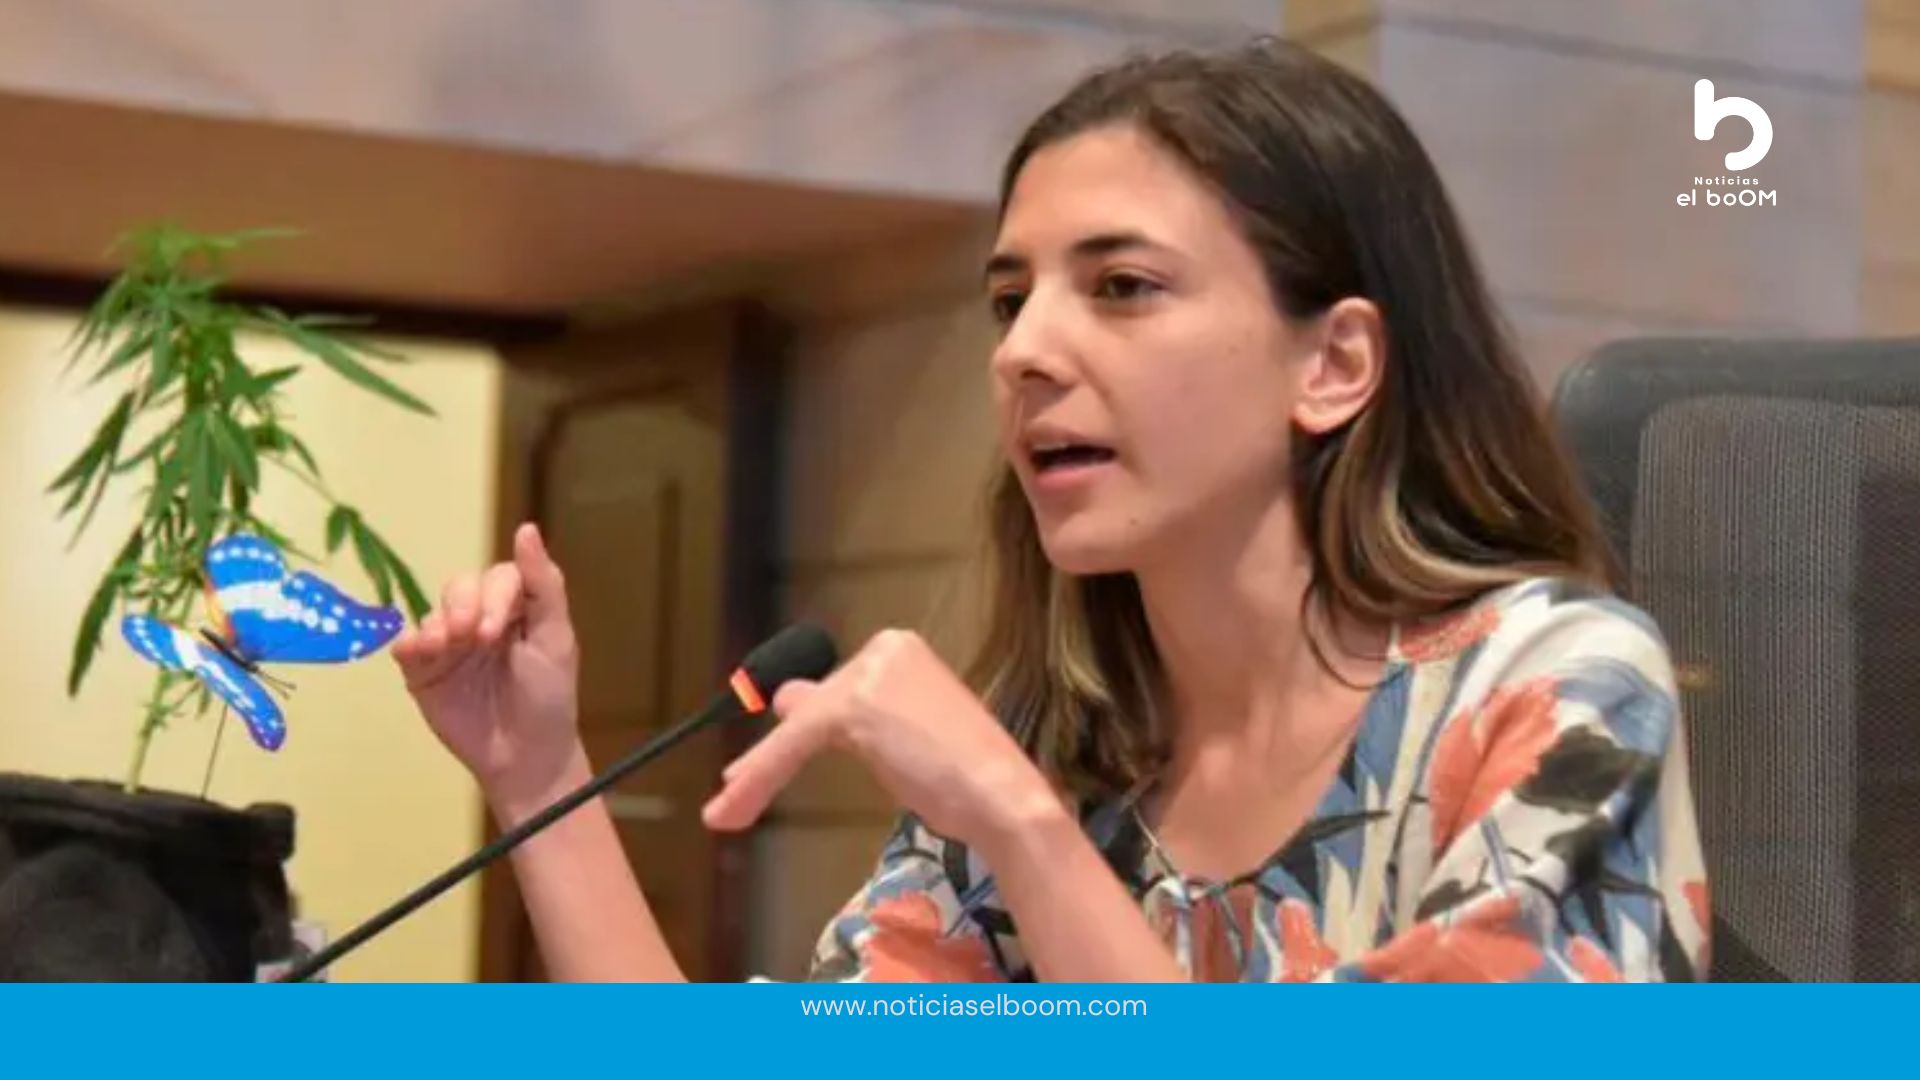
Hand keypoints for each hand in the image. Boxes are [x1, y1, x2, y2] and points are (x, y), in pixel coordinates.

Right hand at [392, 522, 583, 813]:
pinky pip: (407, 646)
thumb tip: (527, 527)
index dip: (495, 596)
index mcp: (515, 608)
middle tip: (474, 638)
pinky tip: (419, 653)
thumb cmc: (548, 696)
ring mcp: (449, 645)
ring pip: (432, 613)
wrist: (525, 756)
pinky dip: (409, 644)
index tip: (496, 631)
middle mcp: (479, 619)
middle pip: (459, 587)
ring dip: (437, 624)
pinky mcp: (423, 672)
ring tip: (445, 646)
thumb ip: (543, 584)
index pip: (498, 577)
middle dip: (464, 607)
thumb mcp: (556, 638)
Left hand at [701, 629, 1060, 851]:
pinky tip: (731, 808)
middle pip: (812, 703)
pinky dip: (761, 777)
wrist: (1003, 796)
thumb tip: (787, 702)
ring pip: (796, 726)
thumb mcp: (902, 737)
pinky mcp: (850, 707)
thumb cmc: (968, 780)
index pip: (836, 688)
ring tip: (724, 812)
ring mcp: (867, 675)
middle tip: (736, 790)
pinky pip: (792, 744)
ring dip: (759, 771)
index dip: (804, 731)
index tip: (763, 769)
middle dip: (776, 751)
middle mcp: (883, 649)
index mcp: (901, 651)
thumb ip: (853, 718)